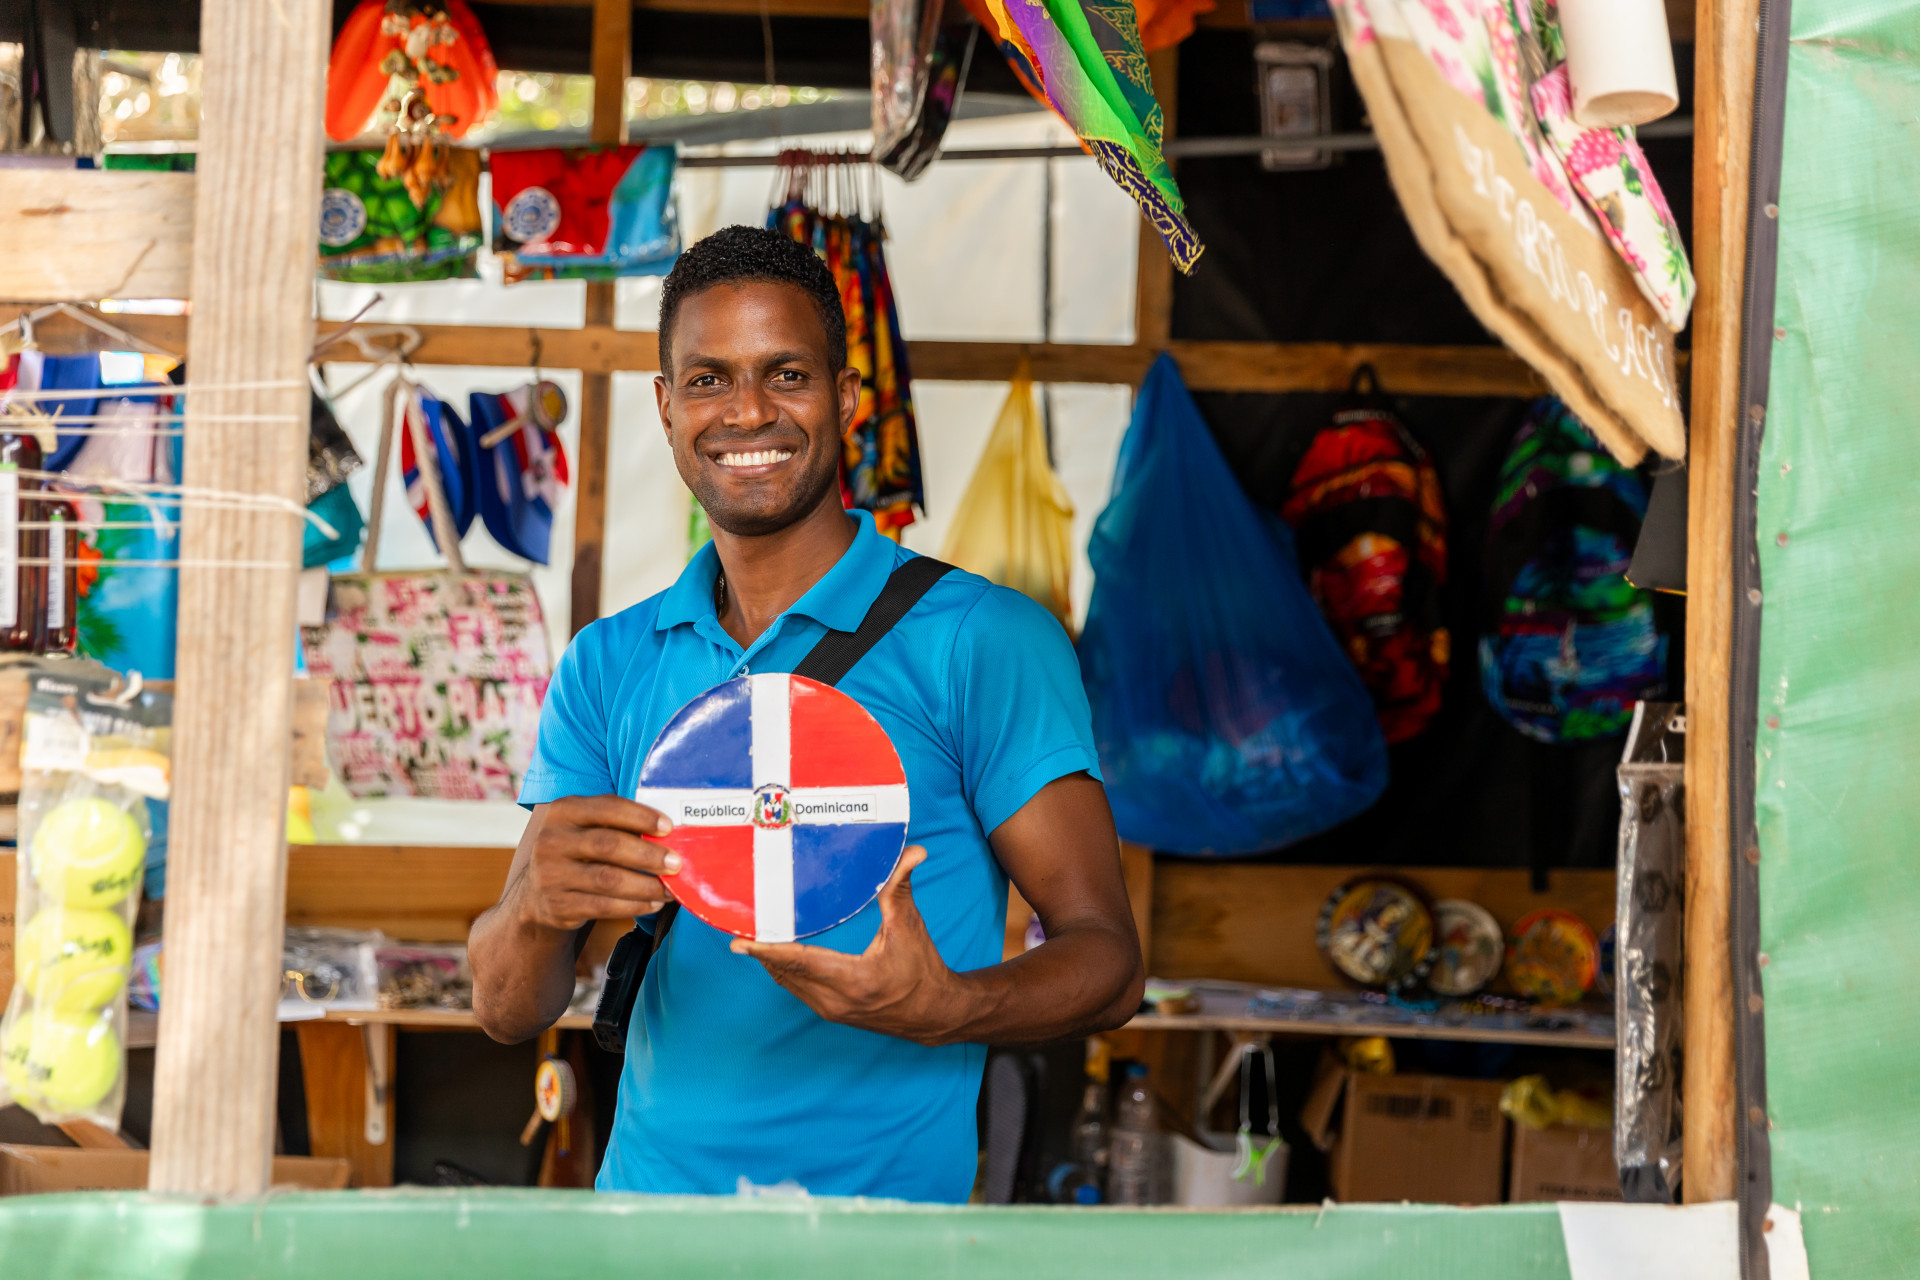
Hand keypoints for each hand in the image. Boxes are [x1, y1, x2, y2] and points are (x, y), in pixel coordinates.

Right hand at [509, 794, 680, 932]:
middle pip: (609, 845)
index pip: (607, 807)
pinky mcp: (557, 905)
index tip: (669, 828)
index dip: (641, 817)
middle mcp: (551, 840)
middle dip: (648, 855)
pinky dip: (634, 905)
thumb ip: (616, 823)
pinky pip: (604, 906)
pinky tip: (653, 903)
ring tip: (670, 889)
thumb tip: (668, 832)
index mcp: (563, 811)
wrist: (535, 895)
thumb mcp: (584, 828)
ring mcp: (551, 875)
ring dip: (646, 885)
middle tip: (676, 863)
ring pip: (609, 880)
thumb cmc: (576, 853)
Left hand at [729, 846, 973, 1046]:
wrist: (935, 1013)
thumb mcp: (910, 928)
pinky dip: (782, 970)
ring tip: (747, 936)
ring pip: (786, 982)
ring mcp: (830, 1010)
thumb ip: (901, 888)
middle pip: (784, 971)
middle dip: (759, 950)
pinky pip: (795, 988)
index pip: (799, 962)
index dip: (766, 950)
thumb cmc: (924, 970)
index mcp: (854, 980)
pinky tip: (773, 953)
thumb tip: (913, 851)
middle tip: (735, 926)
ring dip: (768, 960)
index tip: (738, 943)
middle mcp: (835, 1000)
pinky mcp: (830, 1012)